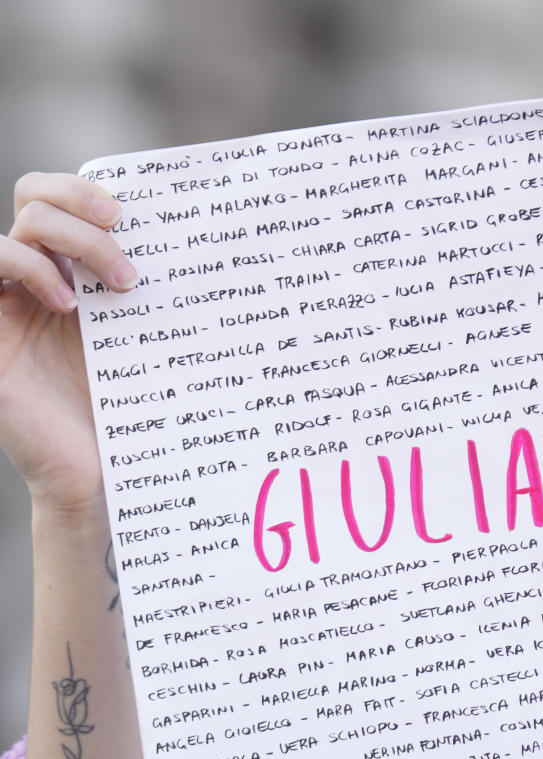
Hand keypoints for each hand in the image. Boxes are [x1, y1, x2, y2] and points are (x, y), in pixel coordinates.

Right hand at [0, 172, 137, 515]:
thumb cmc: (134, 418)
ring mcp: (9, 306)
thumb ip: (160, 298)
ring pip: (20, 228)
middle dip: (81, 202)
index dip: (87, 188)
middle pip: (37, 199)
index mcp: (73, 277)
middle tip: (124, 230)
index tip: (136, 210)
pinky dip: (28, 267)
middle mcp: (37, 284)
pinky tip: (67, 304)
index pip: (62, 201)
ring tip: (119, 283)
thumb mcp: (150, 345)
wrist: (100, 481)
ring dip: (72, 237)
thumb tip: (217, 247)